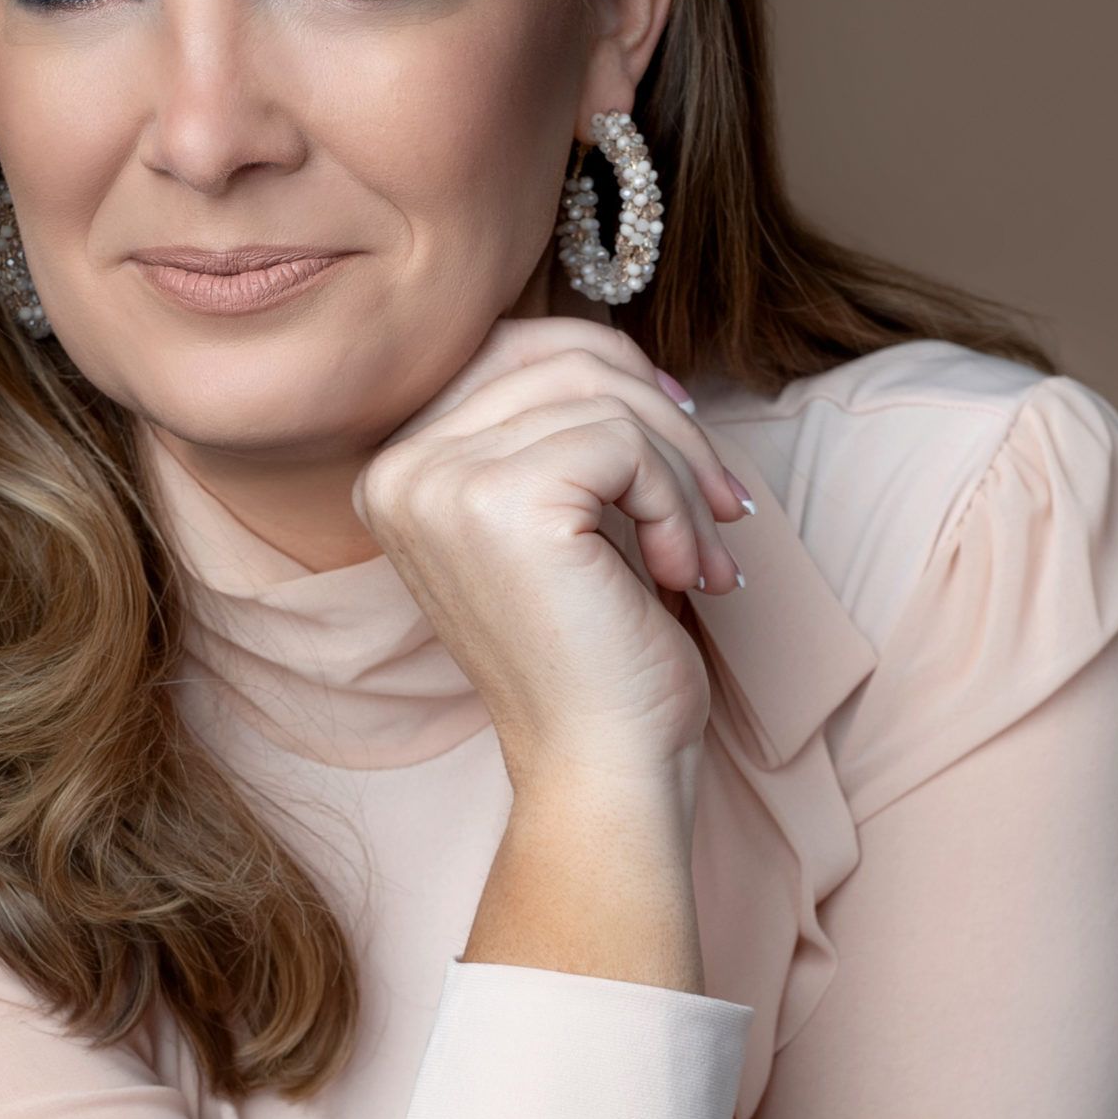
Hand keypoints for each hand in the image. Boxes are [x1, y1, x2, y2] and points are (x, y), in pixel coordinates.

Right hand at [353, 317, 750, 789]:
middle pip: (561, 358)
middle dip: (664, 422)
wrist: (599, 769)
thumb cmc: (595, 659)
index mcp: (398, 472)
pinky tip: (682, 573)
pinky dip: (677, 503)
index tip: (683, 439)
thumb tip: (627, 356)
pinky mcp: (502, 501)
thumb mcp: (559, 525)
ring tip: (704, 553)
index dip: (615, 376)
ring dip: (683, 474)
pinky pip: (624, 442)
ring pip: (604, 398)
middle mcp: (399, 471)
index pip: (512, 349)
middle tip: (719, 501)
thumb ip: (554, 434)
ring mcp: (441, 483)